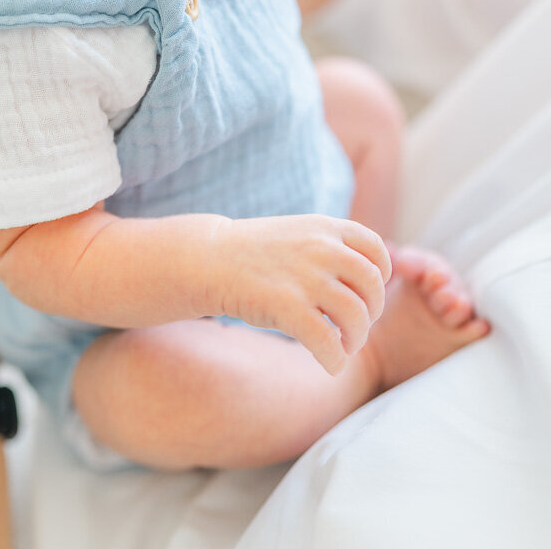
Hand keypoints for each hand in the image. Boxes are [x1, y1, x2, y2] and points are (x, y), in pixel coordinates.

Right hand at [211, 214, 391, 374]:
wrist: (209, 258)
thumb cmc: (258, 252)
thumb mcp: (300, 233)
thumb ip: (334, 247)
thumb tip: (375, 278)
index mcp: (325, 227)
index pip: (375, 250)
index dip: (381, 277)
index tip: (369, 295)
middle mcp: (320, 248)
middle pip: (372, 286)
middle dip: (372, 313)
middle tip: (357, 327)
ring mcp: (305, 276)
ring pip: (356, 316)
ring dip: (357, 339)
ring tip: (345, 346)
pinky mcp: (287, 306)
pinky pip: (327, 342)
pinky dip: (335, 359)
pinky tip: (330, 363)